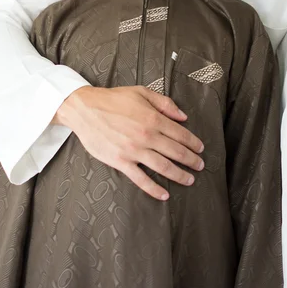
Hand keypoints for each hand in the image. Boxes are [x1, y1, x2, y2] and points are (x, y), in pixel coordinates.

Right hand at [54, 85, 204, 200]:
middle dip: (191, 160)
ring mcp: (133, 150)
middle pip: (176, 152)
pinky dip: (154, 189)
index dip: (193, 143)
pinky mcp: (120, 161)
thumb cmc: (114, 99)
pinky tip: (164, 194)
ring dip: (179, 175)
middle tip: (200, 166)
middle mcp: (146, 136)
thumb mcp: (142, 93)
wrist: (85, 109)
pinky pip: (140, 179)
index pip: (180, 134)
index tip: (201, 149)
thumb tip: (183, 116)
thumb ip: (165, 103)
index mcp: (153, 118)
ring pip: (163, 167)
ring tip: (189, 180)